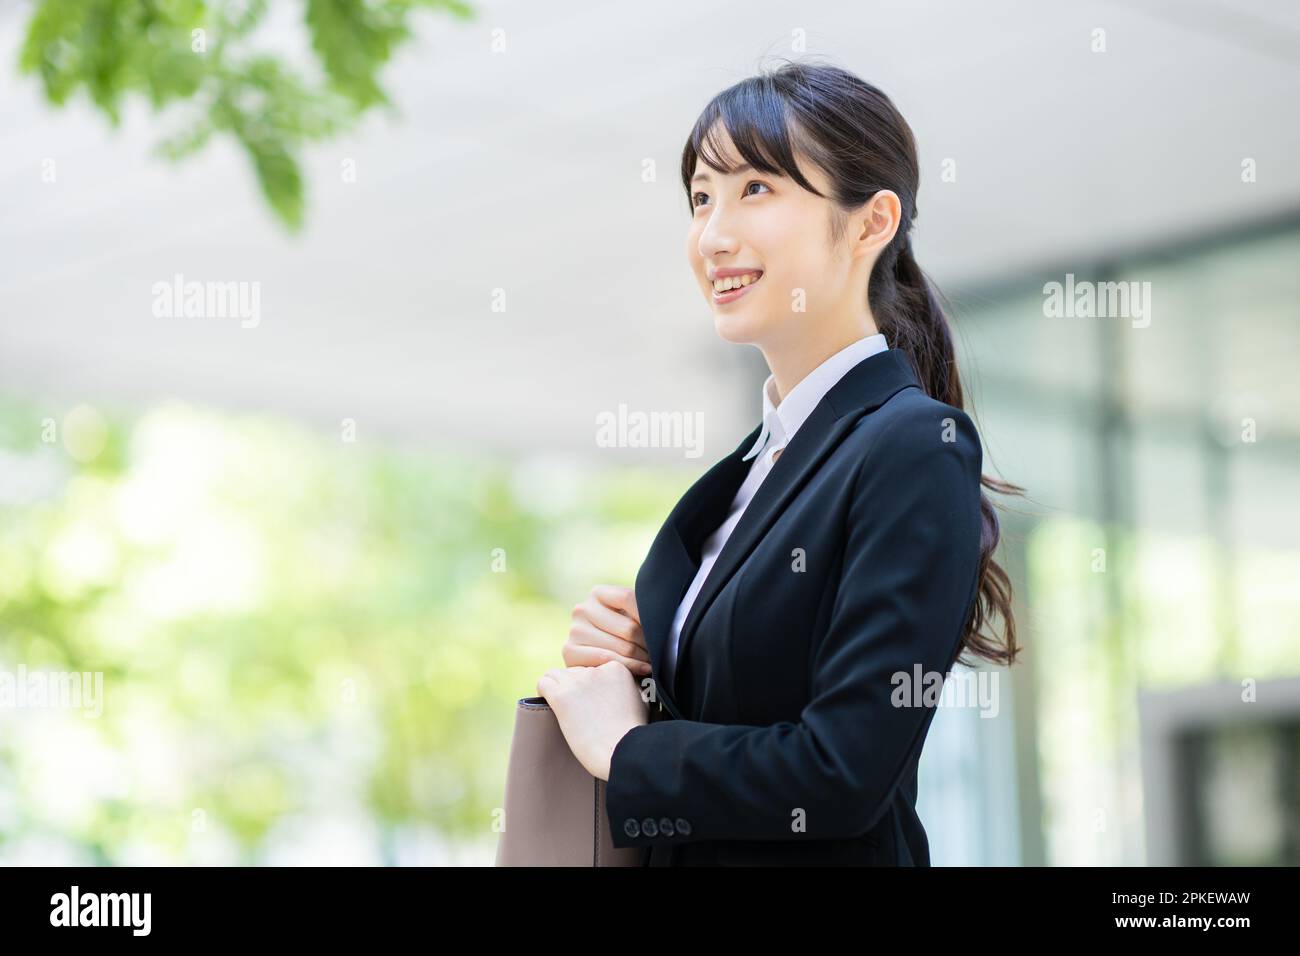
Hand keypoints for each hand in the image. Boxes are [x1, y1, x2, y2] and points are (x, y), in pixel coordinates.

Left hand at [536, 660, 649, 780]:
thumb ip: (630, 689)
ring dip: (557, 686)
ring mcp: (578, 682)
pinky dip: (543, 691)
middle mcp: (596, 671)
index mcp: (615, 668)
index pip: (593, 668)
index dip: (590, 684)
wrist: (620, 750)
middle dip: (575, 686)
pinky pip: (544, 683)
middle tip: (576, 706)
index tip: (590, 700)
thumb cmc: (632, 735)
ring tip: (559, 702)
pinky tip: (546, 701)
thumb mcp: (641, 702)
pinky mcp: (562, 696)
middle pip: (575, 671)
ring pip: (556, 674)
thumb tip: (621, 690)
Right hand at [562, 584, 651, 677]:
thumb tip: (660, 612)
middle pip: (629, 628)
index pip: (629, 598)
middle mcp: (582, 608)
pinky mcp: (569, 651)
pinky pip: (608, 660)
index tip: (664, 630)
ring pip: (622, 647)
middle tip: (660, 653)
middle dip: (648, 644)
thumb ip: (641, 610)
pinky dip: (630, 667)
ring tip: (653, 662)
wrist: (600, 661)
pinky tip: (643, 669)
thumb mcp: (631, 616)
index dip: (650, 617)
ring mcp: (574, 630)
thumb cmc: (623, 633)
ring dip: (643, 658)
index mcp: (597, 593)